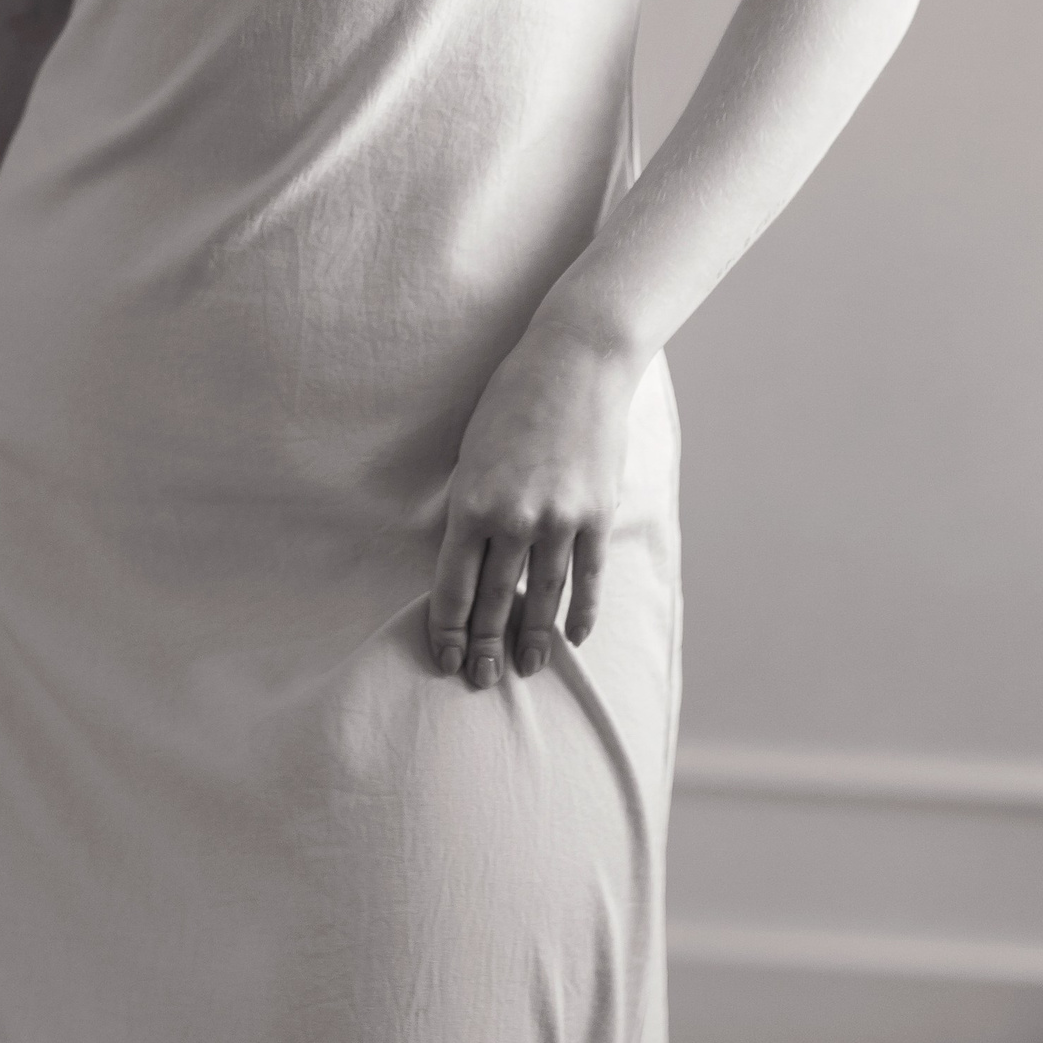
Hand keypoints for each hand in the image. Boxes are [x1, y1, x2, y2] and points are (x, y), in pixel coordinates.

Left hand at [427, 323, 640, 687]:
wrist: (573, 363)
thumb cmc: (511, 401)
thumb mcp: (470, 453)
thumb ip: (469, 508)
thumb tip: (468, 560)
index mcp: (470, 504)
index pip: (452, 588)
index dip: (448, 629)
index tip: (446, 657)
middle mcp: (513, 519)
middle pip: (495, 602)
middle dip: (485, 647)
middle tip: (480, 680)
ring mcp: (558, 520)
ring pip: (542, 597)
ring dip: (532, 639)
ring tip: (526, 669)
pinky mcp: (596, 515)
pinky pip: (587, 577)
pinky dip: (581, 611)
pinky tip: (574, 636)